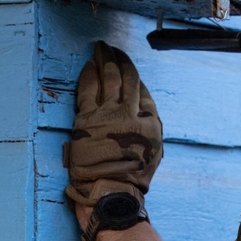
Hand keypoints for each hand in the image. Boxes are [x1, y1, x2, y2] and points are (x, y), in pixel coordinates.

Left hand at [64, 42, 162, 206]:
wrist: (110, 191)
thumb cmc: (132, 177)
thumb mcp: (153, 151)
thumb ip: (149, 127)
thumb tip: (142, 110)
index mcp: (149, 120)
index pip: (142, 89)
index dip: (133, 74)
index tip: (127, 65)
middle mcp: (131, 112)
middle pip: (126, 77)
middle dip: (119, 59)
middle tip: (113, 48)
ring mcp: (108, 114)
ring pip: (108, 78)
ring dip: (105, 60)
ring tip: (102, 48)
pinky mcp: (86, 118)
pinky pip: (87, 89)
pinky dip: (88, 74)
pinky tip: (88, 65)